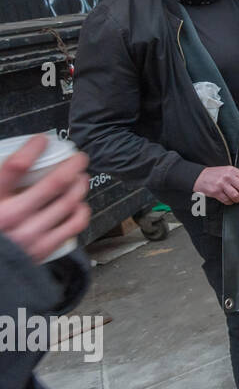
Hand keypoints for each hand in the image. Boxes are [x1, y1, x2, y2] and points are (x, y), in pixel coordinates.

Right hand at [0, 135, 90, 263]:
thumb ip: (1, 184)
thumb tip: (21, 164)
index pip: (15, 167)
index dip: (32, 149)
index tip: (42, 140)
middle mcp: (12, 216)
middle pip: (54, 183)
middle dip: (72, 166)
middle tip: (80, 158)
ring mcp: (30, 234)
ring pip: (69, 202)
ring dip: (80, 186)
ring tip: (81, 178)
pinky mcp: (44, 249)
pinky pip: (73, 225)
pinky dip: (81, 211)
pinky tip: (80, 204)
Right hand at [194, 166, 238, 204]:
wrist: (198, 177)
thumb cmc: (213, 174)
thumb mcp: (226, 170)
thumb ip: (236, 175)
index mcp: (231, 170)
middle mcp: (227, 176)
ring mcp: (221, 184)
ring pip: (236, 195)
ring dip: (237, 199)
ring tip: (235, 199)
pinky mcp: (216, 192)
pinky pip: (227, 200)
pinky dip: (229, 202)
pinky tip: (228, 200)